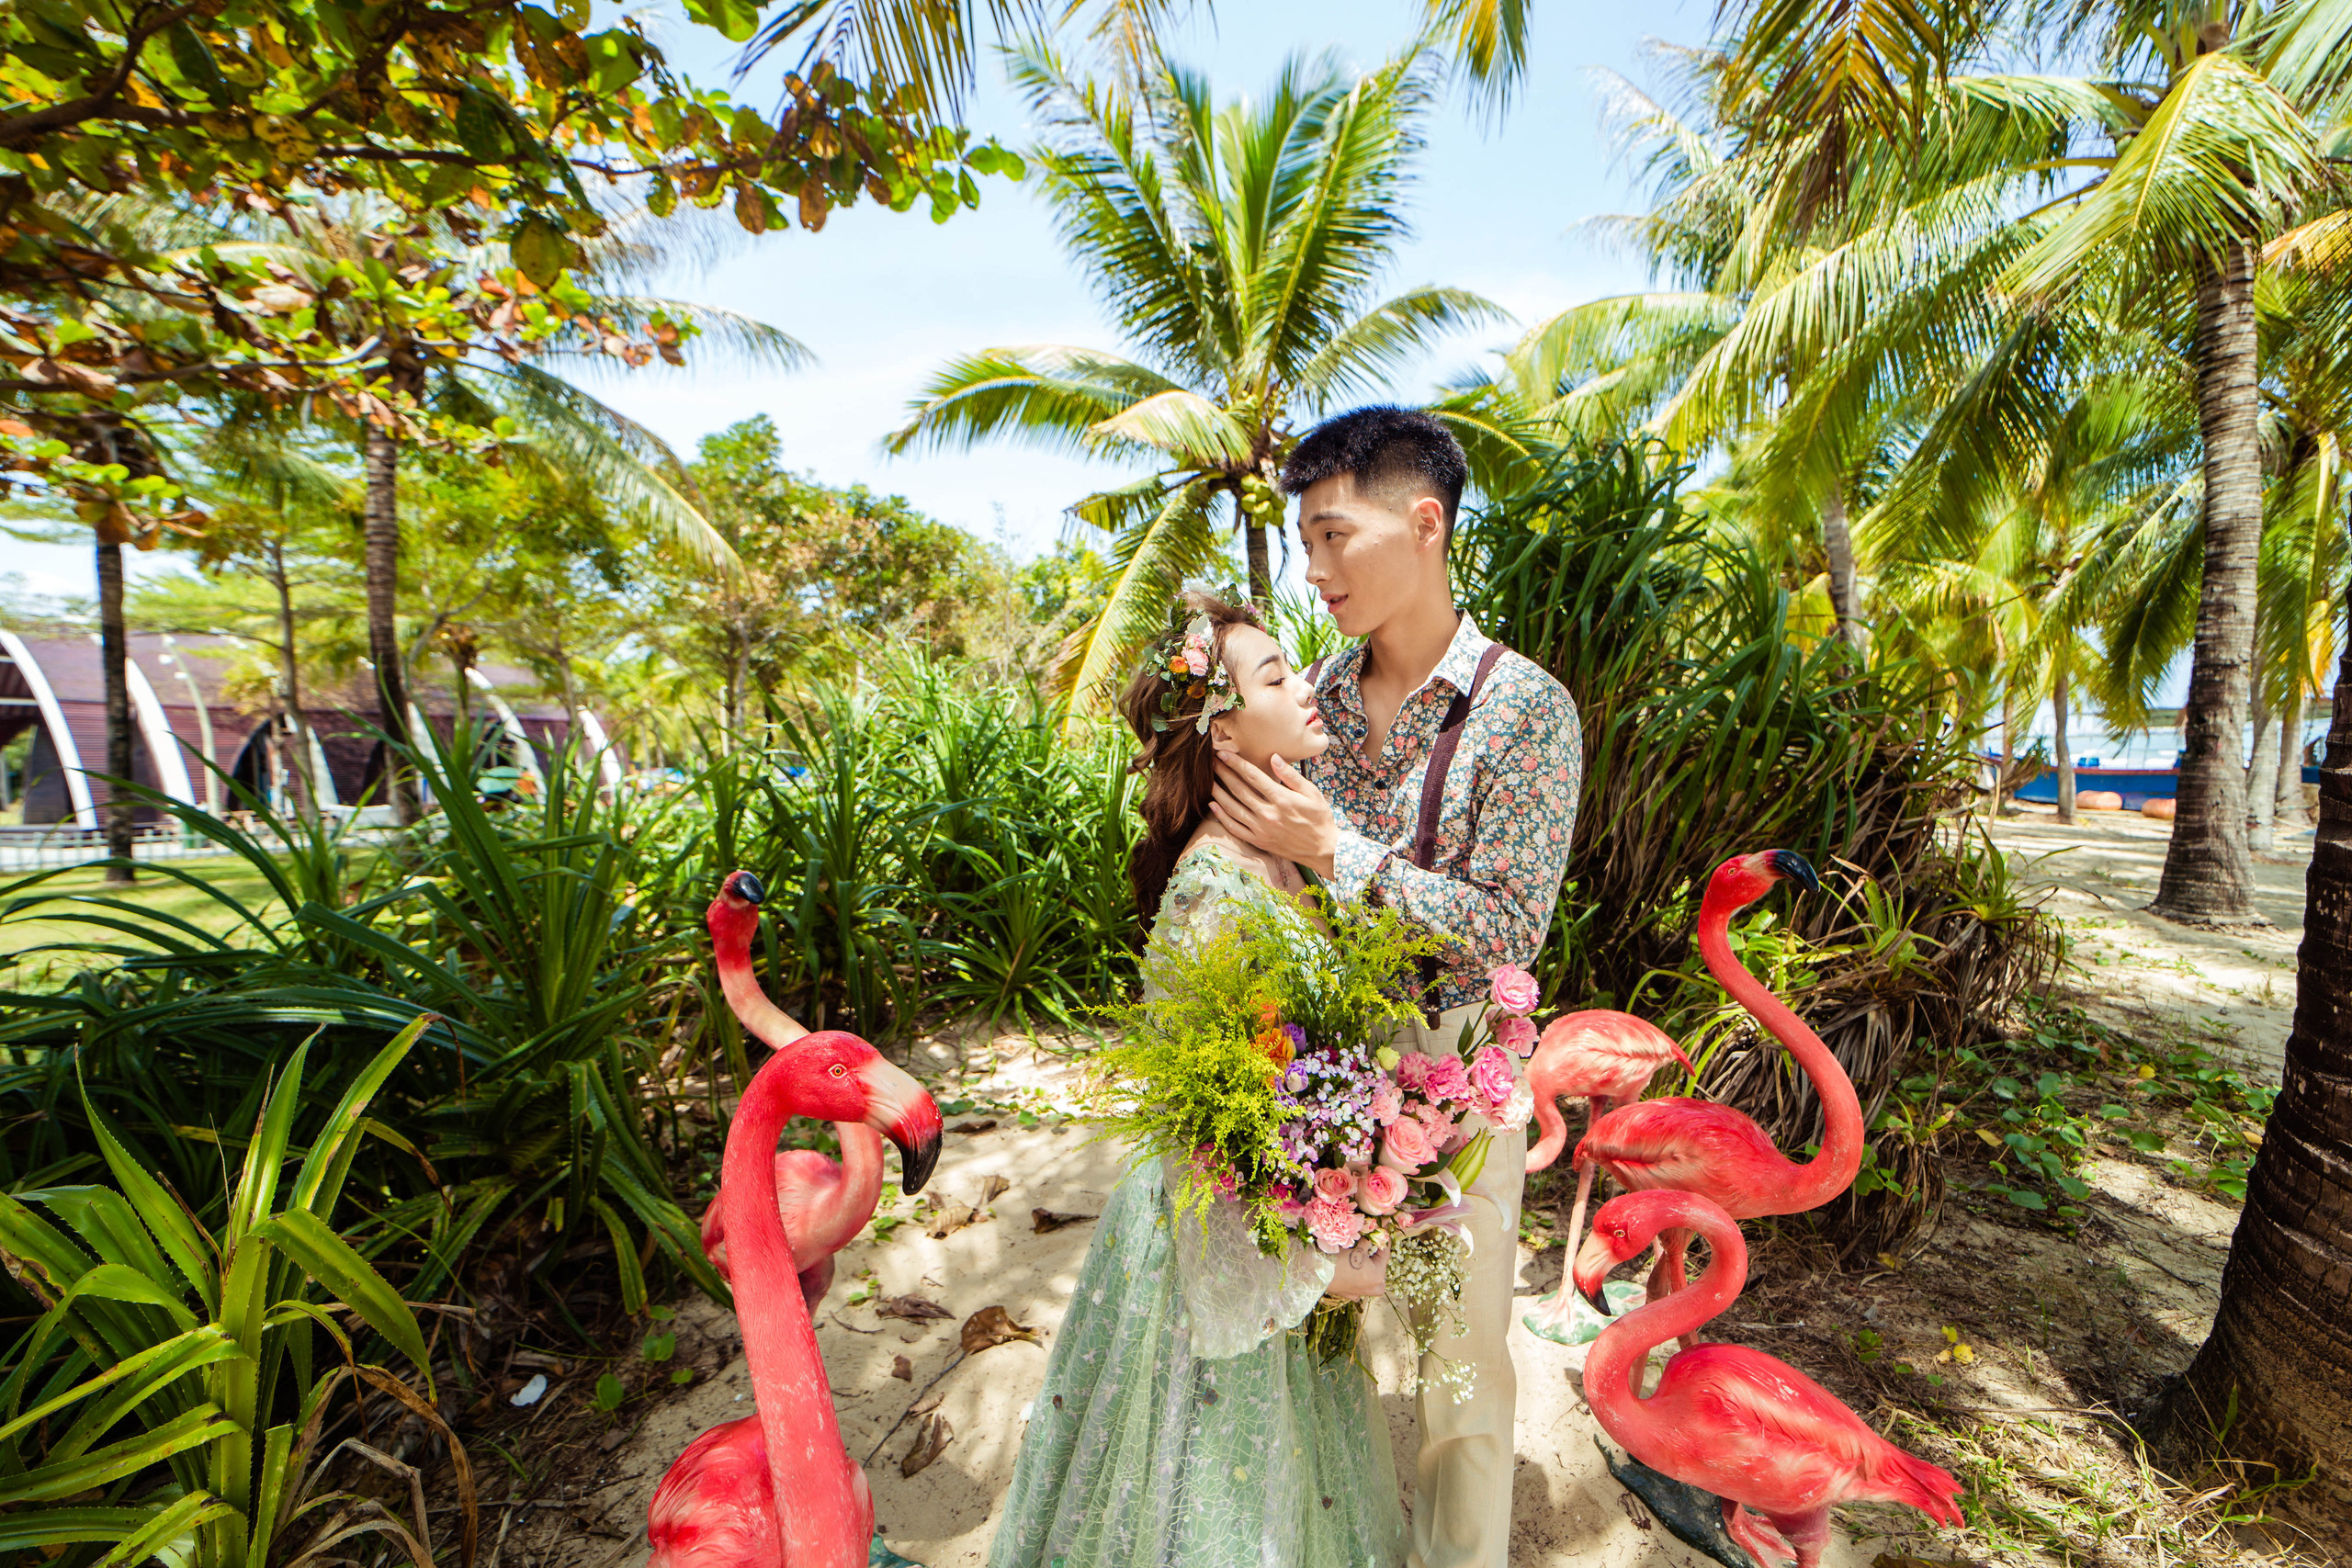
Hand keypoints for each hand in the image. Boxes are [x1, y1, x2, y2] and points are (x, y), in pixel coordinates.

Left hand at [1209, 750, 1338, 875]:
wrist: (1323, 849)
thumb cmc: (1319, 817)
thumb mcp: (1311, 792)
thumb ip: (1290, 775)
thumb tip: (1273, 757)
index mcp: (1282, 799)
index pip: (1253, 776)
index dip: (1236, 763)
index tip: (1224, 753)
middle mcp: (1268, 813)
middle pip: (1239, 789)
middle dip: (1223, 773)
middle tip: (1212, 762)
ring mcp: (1261, 829)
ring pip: (1233, 808)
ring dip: (1218, 792)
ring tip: (1209, 780)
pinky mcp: (1258, 841)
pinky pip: (1234, 828)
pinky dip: (1222, 816)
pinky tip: (1213, 805)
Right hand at [1324, 1238, 1387, 1299]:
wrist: (1318, 1273)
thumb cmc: (1340, 1260)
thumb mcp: (1358, 1248)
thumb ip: (1368, 1242)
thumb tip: (1373, 1234)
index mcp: (1378, 1276)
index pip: (1385, 1253)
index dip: (1384, 1239)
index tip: (1384, 1227)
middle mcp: (1373, 1287)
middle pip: (1380, 1267)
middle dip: (1377, 1254)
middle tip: (1373, 1241)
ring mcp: (1361, 1293)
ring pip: (1371, 1280)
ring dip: (1370, 1268)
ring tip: (1364, 1255)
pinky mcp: (1349, 1294)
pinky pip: (1359, 1286)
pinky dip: (1359, 1278)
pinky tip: (1355, 1271)